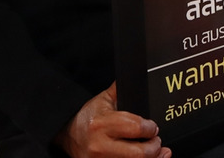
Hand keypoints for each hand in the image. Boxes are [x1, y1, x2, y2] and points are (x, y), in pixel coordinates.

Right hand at [56, 83, 170, 157]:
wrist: (67, 134)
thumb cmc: (88, 117)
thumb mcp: (103, 99)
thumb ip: (121, 89)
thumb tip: (136, 74)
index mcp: (101, 124)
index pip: (135, 128)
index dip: (150, 128)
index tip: (153, 127)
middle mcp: (100, 146)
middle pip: (138, 153)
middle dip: (154, 147)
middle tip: (156, 141)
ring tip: (156, 152)